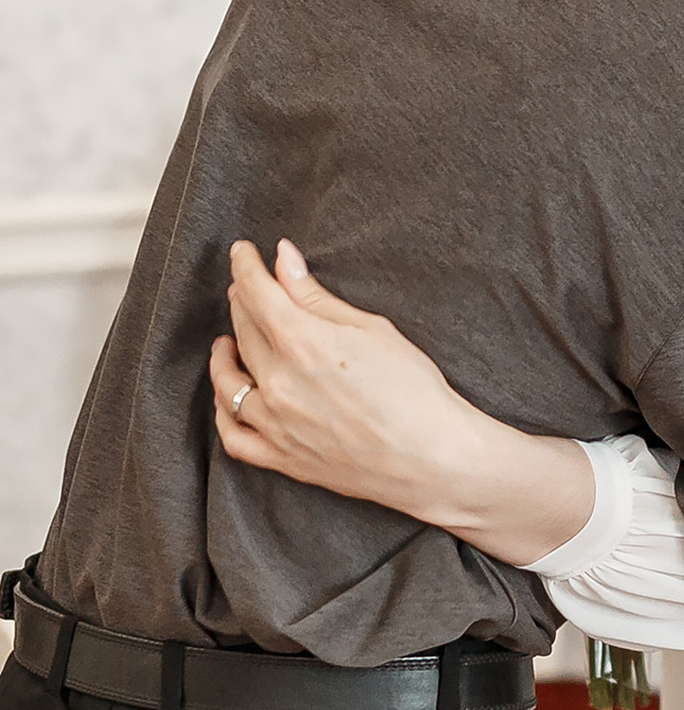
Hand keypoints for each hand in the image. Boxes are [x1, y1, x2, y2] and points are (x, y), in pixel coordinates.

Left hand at [212, 239, 485, 512]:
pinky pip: (233, 435)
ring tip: (229, 341)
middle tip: (248, 288)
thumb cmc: (415, 391)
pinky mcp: (282, 457)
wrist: (434, 458)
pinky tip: (229, 395)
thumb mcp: (373, 330)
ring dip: (224, 354)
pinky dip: (223, 411)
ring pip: (228, 380)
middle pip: (242, 329)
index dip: (245, 266)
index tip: (242, 251)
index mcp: (302, 342)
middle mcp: (278, 381)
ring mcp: (275, 423)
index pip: (256, 292)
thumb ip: (318, 297)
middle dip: (242, 301)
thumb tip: (284, 260)